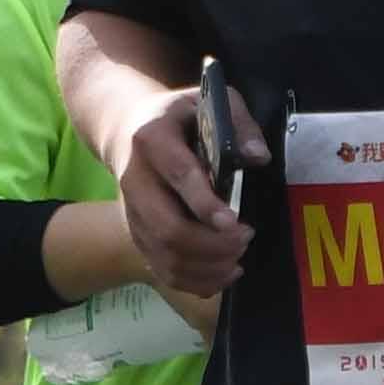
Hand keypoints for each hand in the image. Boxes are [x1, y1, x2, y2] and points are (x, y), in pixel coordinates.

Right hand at [99, 81, 246, 311]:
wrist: (125, 128)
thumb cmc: (177, 117)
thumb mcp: (210, 103)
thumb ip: (239, 122)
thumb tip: (258, 157)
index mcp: (152, 139)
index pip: (178, 176)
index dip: (206, 204)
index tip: (235, 222)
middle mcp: (134, 179)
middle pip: (168, 228)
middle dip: (212, 244)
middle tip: (246, 238)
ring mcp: (131, 212)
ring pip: (165, 255)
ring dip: (208, 266)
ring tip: (238, 258)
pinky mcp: (136, 234)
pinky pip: (162, 269)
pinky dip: (196, 281)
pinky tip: (223, 273)